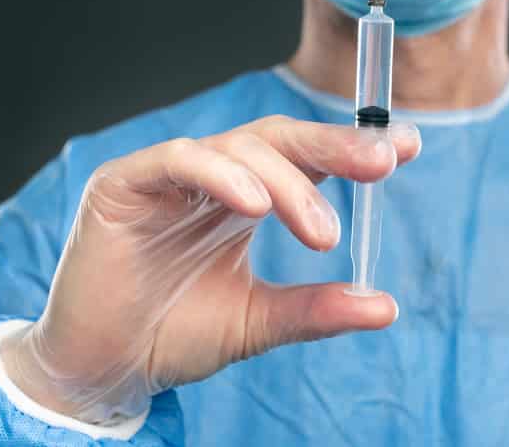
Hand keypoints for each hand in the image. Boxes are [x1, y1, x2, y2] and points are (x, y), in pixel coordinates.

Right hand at [0, 115, 420, 423]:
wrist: (102, 368)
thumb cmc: (174, 334)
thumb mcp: (257, 322)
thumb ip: (315, 310)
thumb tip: (385, 307)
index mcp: (245, 200)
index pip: (305, 159)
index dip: (351, 148)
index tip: (406, 147)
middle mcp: (213, 178)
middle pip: (279, 140)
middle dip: (333, 146)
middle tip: (381, 162)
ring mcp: (169, 175)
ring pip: (239, 148)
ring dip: (287, 183)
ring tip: (320, 232)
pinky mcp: (126, 182)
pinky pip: (179, 159)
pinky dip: (221, 174)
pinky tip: (255, 206)